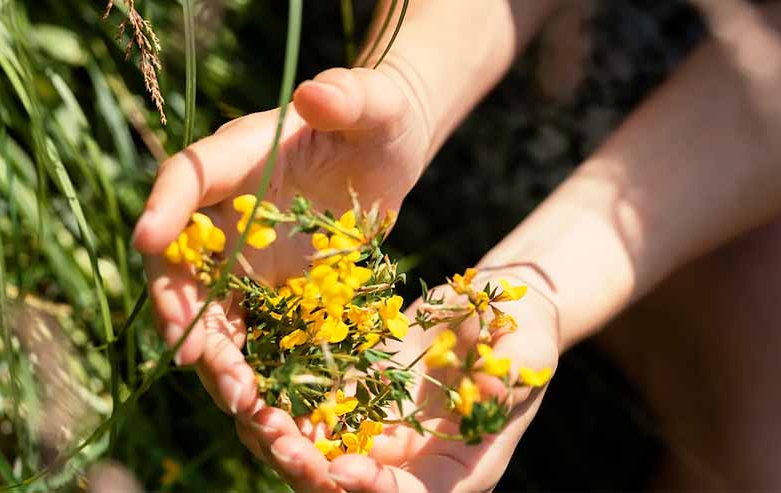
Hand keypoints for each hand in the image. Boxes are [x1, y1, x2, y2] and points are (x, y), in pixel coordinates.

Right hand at [131, 67, 427, 420]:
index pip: (186, 178)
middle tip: (199, 360)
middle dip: (184, 313)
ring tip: (245, 403)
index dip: (164, 208)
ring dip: (218, 360)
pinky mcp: (269, 293)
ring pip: (212, 314)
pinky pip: (252, 336)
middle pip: (183, 265)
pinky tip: (273, 408)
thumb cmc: (375, 119)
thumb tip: (318, 94)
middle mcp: (223, 214)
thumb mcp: (374, 105)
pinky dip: (255, 371)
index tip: (148, 240)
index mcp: (234, 159)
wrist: (384, 158)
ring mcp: (242, 259)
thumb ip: (349, 97)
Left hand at [244, 269, 559, 491]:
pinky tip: (258, 386)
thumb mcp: (524, 353)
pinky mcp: (356, 399)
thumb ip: (506, 380)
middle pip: (354, 488)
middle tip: (279, 442)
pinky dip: (286, 407)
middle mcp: (413, 463)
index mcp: (459, 468)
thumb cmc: (522, 333)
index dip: (376, 491)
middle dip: (313, 473)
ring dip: (287, 443)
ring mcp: (379, 433)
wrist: (491, 306)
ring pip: (323, 456)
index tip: (342, 470)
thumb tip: (487, 393)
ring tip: (256, 414)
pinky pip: (314, 413)